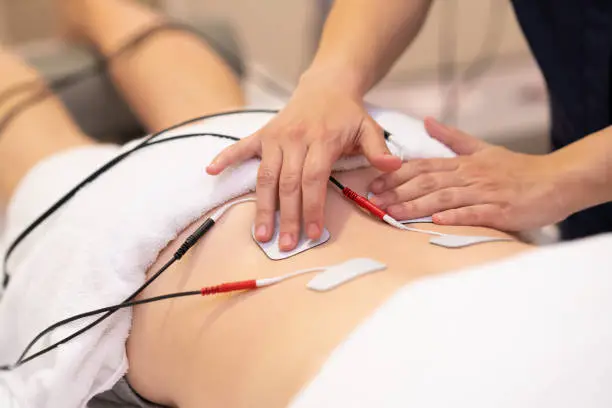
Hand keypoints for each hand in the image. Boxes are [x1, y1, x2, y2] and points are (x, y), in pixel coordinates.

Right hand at [206, 75, 401, 249]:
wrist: (326, 85)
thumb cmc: (347, 114)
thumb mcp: (368, 127)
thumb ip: (378, 149)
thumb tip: (393, 167)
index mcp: (322, 140)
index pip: (314, 180)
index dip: (312, 208)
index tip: (313, 234)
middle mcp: (295, 139)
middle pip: (288, 184)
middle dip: (287, 217)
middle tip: (286, 246)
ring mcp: (275, 136)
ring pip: (265, 176)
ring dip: (262, 206)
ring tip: (261, 234)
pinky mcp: (262, 134)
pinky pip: (241, 147)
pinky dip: (225, 159)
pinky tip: (211, 172)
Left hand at [368, 117, 569, 230]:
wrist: (557, 179)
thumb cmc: (518, 168)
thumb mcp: (484, 149)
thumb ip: (454, 138)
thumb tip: (428, 123)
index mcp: (464, 163)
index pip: (424, 166)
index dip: (397, 174)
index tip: (376, 182)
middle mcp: (470, 176)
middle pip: (428, 182)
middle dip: (398, 191)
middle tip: (375, 200)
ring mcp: (485, 193)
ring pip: (445, 197)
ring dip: (416, 206)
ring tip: (393, 213)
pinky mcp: (500, 210)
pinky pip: (474, 213)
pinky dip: (454, 216)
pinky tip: (435, 221)